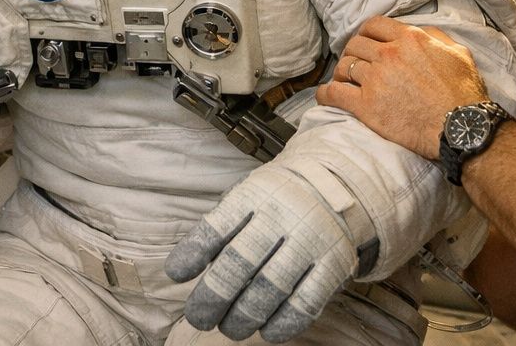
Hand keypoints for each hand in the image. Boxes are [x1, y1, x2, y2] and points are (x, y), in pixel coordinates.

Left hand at [166, 161, 374, 342]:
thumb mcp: (248, 196)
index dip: (192, 253)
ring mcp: (310, 239)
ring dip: (245, 316)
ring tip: (230, 328)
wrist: (338, 184)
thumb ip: (223, 227)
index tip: (177, 275)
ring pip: (271, 287)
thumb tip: (188, 271)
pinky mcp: (334, 263)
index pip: (217, 227)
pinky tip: (267, 331)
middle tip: (199, 317)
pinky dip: (284, 323)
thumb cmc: (276, 200)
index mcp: (253, 195)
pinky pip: (306, 301)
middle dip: (213, 297)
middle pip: (240, 263)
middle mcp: (281, 216)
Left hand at [316, 16, 487, 159]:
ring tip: (343, 81)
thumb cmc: (464, 94)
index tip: (364, 41)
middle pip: (355, 44)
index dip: (366, 33)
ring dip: (341, 73)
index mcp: (409, 39)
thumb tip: (421, 32)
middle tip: (355, 64)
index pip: (374, 25)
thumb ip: (436, 37)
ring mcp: (375, 79)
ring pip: (344, 67)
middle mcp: (389, 55)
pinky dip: (326, 94)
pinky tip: (326, 96)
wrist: (462, 129)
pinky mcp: (366, 105)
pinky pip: (334, 93)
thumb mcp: (458, 54)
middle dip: (352, 53)